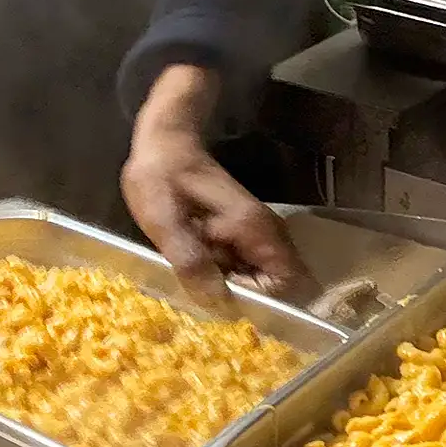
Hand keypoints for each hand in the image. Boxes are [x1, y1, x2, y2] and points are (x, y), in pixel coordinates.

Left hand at [122, 64, 315, 309]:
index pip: (284, 283)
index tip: (221, 297)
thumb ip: (189, 259)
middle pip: (279, 286)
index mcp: (252, 228)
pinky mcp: (244, 235)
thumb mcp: (163, 220)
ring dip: (235, 289)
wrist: (164, 144)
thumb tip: (217, 302)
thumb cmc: (160, 177)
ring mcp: (258, 233)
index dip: (258, 300)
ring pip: (264, 279)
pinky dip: (229, 277)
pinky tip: (199, 270)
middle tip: (204, 291)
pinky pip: (249, 268)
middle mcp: (266, 233)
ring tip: (198, 279)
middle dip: (245, 298)